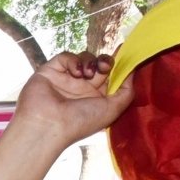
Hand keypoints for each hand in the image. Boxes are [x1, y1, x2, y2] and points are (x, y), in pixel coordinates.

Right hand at [14, 51, 132, 146]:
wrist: (47, 125)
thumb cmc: (80, 122)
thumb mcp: (112, 110)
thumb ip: (126, 91)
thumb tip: (132, 71)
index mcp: (95, 97)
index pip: (110, 75)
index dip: (118, 65)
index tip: (124, 53)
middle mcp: (80, 88)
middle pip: (98, 64)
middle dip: (105, 62)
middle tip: (105, 67)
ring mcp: (65, 78)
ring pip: (83, 58)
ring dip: (90, 61)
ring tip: (87, 74)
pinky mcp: (50, 71)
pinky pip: (65, 56)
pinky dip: (73, 61)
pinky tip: (75, 73)